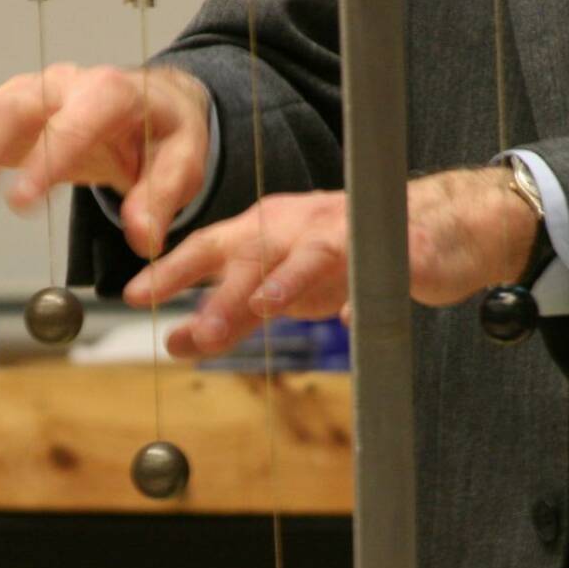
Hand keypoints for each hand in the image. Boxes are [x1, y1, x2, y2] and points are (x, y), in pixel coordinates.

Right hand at [0, 63, 210, 255]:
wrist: (149, 105)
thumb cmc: (163, 132)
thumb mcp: (183, 162)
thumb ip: (162, 198)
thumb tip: (142, 236)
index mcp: (109, 92)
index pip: (72, 121)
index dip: (44, 160)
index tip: (20, 204)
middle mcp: (61, 85)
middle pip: (10, 109)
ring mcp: (26, 93)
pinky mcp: (3, 110)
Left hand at [122, 168, 537, 357]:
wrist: (435, 229)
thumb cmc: (348, 259)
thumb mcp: (281, 292)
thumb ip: (231, 315)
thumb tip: (178, 341)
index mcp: (265, 231)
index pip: (209, 245)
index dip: (172, 269)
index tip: (133, 295)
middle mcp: (299, 226)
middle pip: (253, 255)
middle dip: (223, 294)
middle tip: (196, 333)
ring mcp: (349, 233)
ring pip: (308, 256)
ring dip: (284, 283)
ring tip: (263, 308)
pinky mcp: (397, 248)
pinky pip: (377, 271)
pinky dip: (362, 295)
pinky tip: (350, 319)